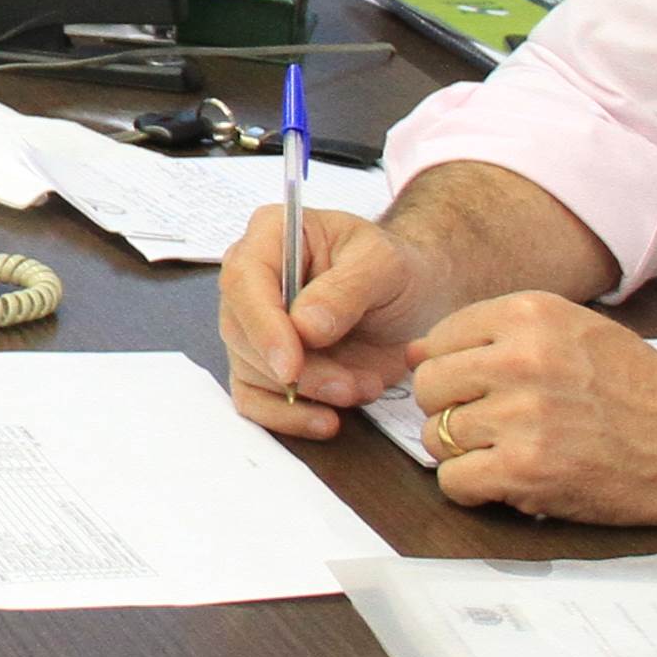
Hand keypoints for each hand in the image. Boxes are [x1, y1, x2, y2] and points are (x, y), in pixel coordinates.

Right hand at [220, 204, 472, 437]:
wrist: (414, 299)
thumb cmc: (395, 269)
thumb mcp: (384, 264)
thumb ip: (346, 289)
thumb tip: (304, 327)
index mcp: (271, 235)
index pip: (244, 280)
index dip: (263, 326)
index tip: (291, 366)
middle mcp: (252, 281)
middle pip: (242, 333)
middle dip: (297, 371)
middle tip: (348, 385)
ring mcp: (255, 326)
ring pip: (251, 372)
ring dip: (306, 394)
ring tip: (361, 387)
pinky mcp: (265, 366)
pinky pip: (256, 401)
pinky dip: (288, 418)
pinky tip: (326, 421)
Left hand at [402, 293, 656, 522]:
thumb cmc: (638, 387)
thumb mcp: (574, 331)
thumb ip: (500, 334)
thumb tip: (417, 351)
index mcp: (530, 314)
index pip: (439, 339)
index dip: (452, 369)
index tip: (478, 388)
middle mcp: (520, 358)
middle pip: (428, 386)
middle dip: (448, 409)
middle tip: (486, 424)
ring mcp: (522, 415)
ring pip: (436, 436)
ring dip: (462, 451)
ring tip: (504, 452)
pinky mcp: (527, 469)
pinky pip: (454, 480)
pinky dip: (471, 488)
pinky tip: (503, 481)